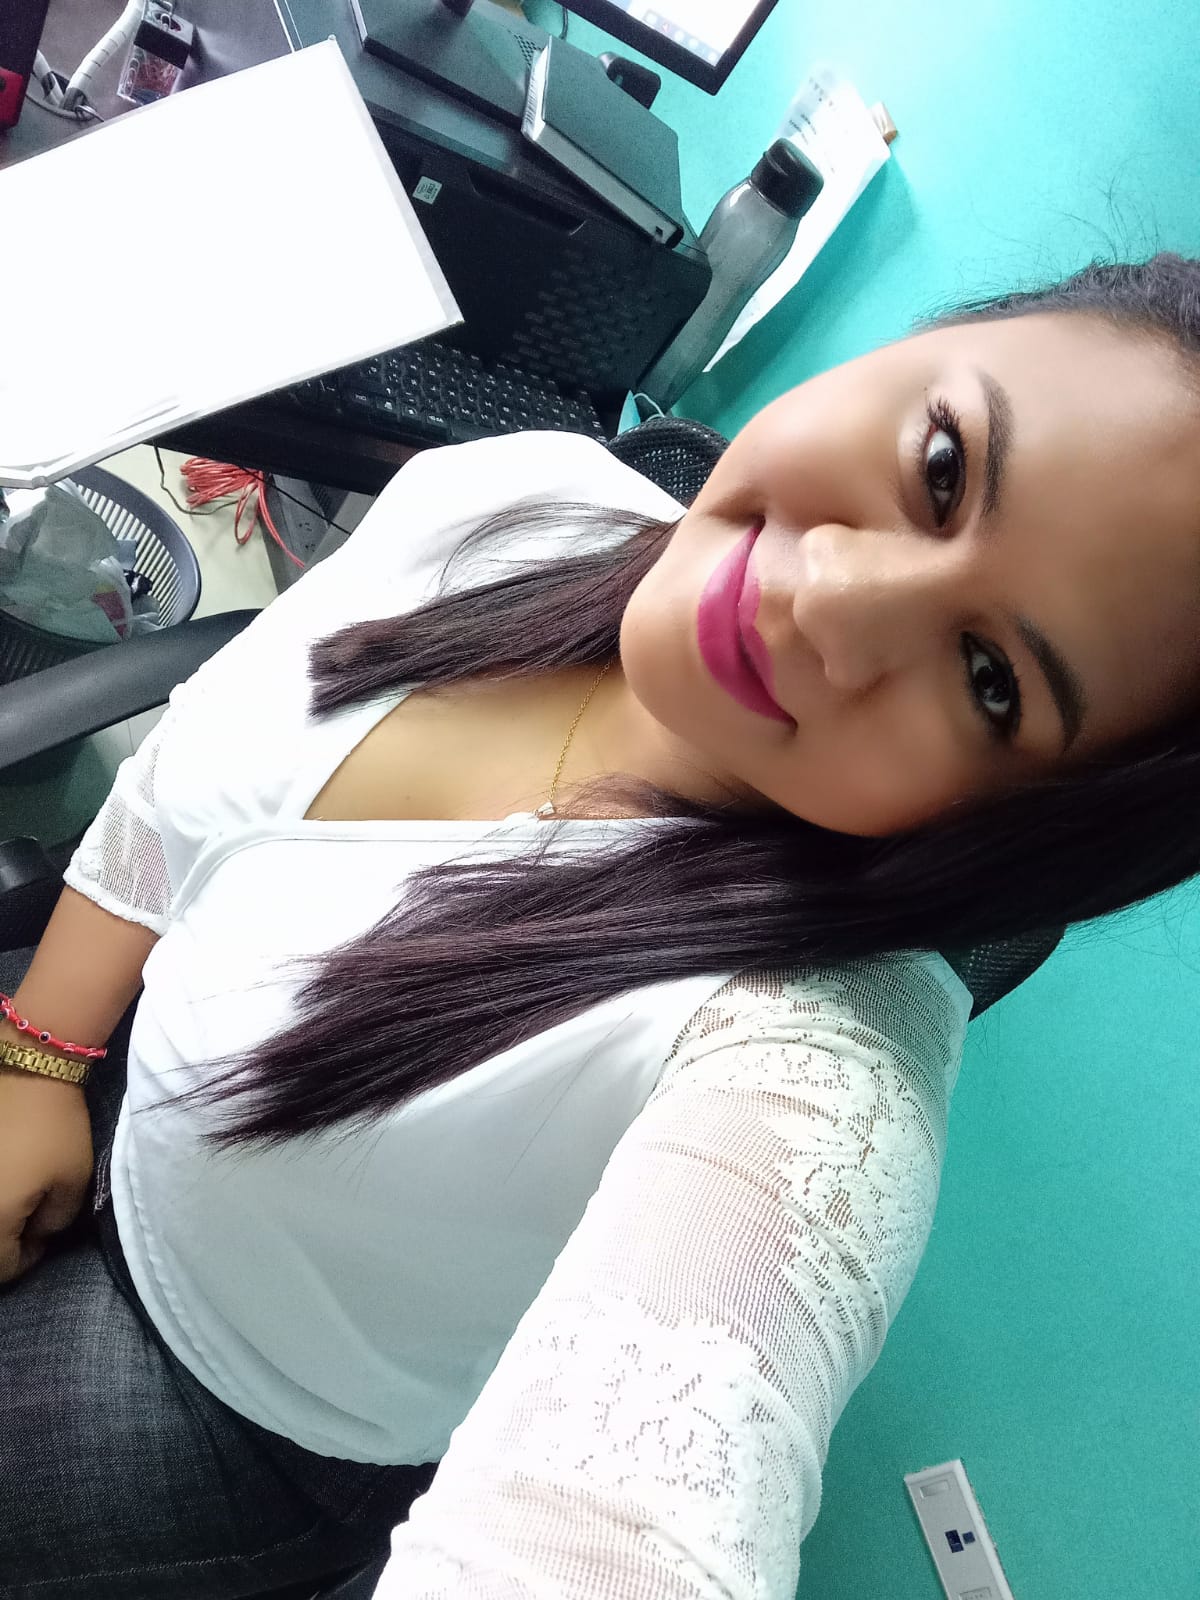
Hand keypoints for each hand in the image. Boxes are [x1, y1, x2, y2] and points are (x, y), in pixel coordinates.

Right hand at [0, 1067, 93, 1282]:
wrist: (26, 1069)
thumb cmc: (54, 1127)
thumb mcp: (73, 1181)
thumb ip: (54, 1222)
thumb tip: (36, 1232)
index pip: (3, 1268)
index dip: (27, 1258)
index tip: (44, 1233)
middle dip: (4, 1239)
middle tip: (27, 1218)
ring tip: (14, 1194)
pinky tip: (2, 1173)